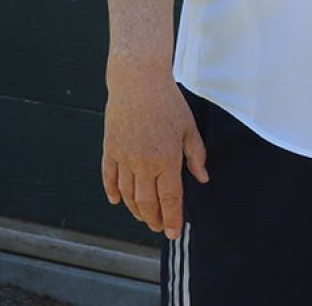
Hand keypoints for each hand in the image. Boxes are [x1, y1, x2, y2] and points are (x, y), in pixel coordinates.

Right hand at [101, 59, 208, 240]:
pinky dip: (112, 193)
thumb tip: (202, 178)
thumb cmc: (168, 101)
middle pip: (147, 203)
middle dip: (155, 219)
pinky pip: (109, 179)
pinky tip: (118, 201)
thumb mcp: (188, 127)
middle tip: (161, 227)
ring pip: (128, 196)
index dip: (173, 218)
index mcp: (166, 159)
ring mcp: (124, 158)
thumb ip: (196, 155)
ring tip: (145, 217)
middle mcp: (143, 164)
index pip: (170, 199)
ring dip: (136, 210)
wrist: (138, 80)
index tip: (174, 232)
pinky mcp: (110, 150)